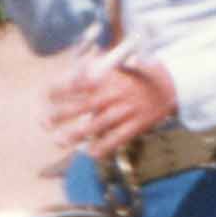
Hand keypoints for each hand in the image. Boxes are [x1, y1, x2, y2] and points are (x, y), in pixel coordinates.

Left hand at [45, 50, 177, 158]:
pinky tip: (90, 153)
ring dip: (76, 134)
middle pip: (83, 106)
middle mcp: (115, 95)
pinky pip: (117, 139)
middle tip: (45, 122)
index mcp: (110, 77)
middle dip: (61, 115)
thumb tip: (75, 65)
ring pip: (97, 126)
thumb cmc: (139, 74)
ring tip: (60, 140)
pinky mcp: (136, 126)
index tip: (45, 94)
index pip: (79, 83)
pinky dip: (104, 147)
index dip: (60, 89)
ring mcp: (125, 112)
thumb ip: (99, 65)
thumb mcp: (120, 64)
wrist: (170, 86)